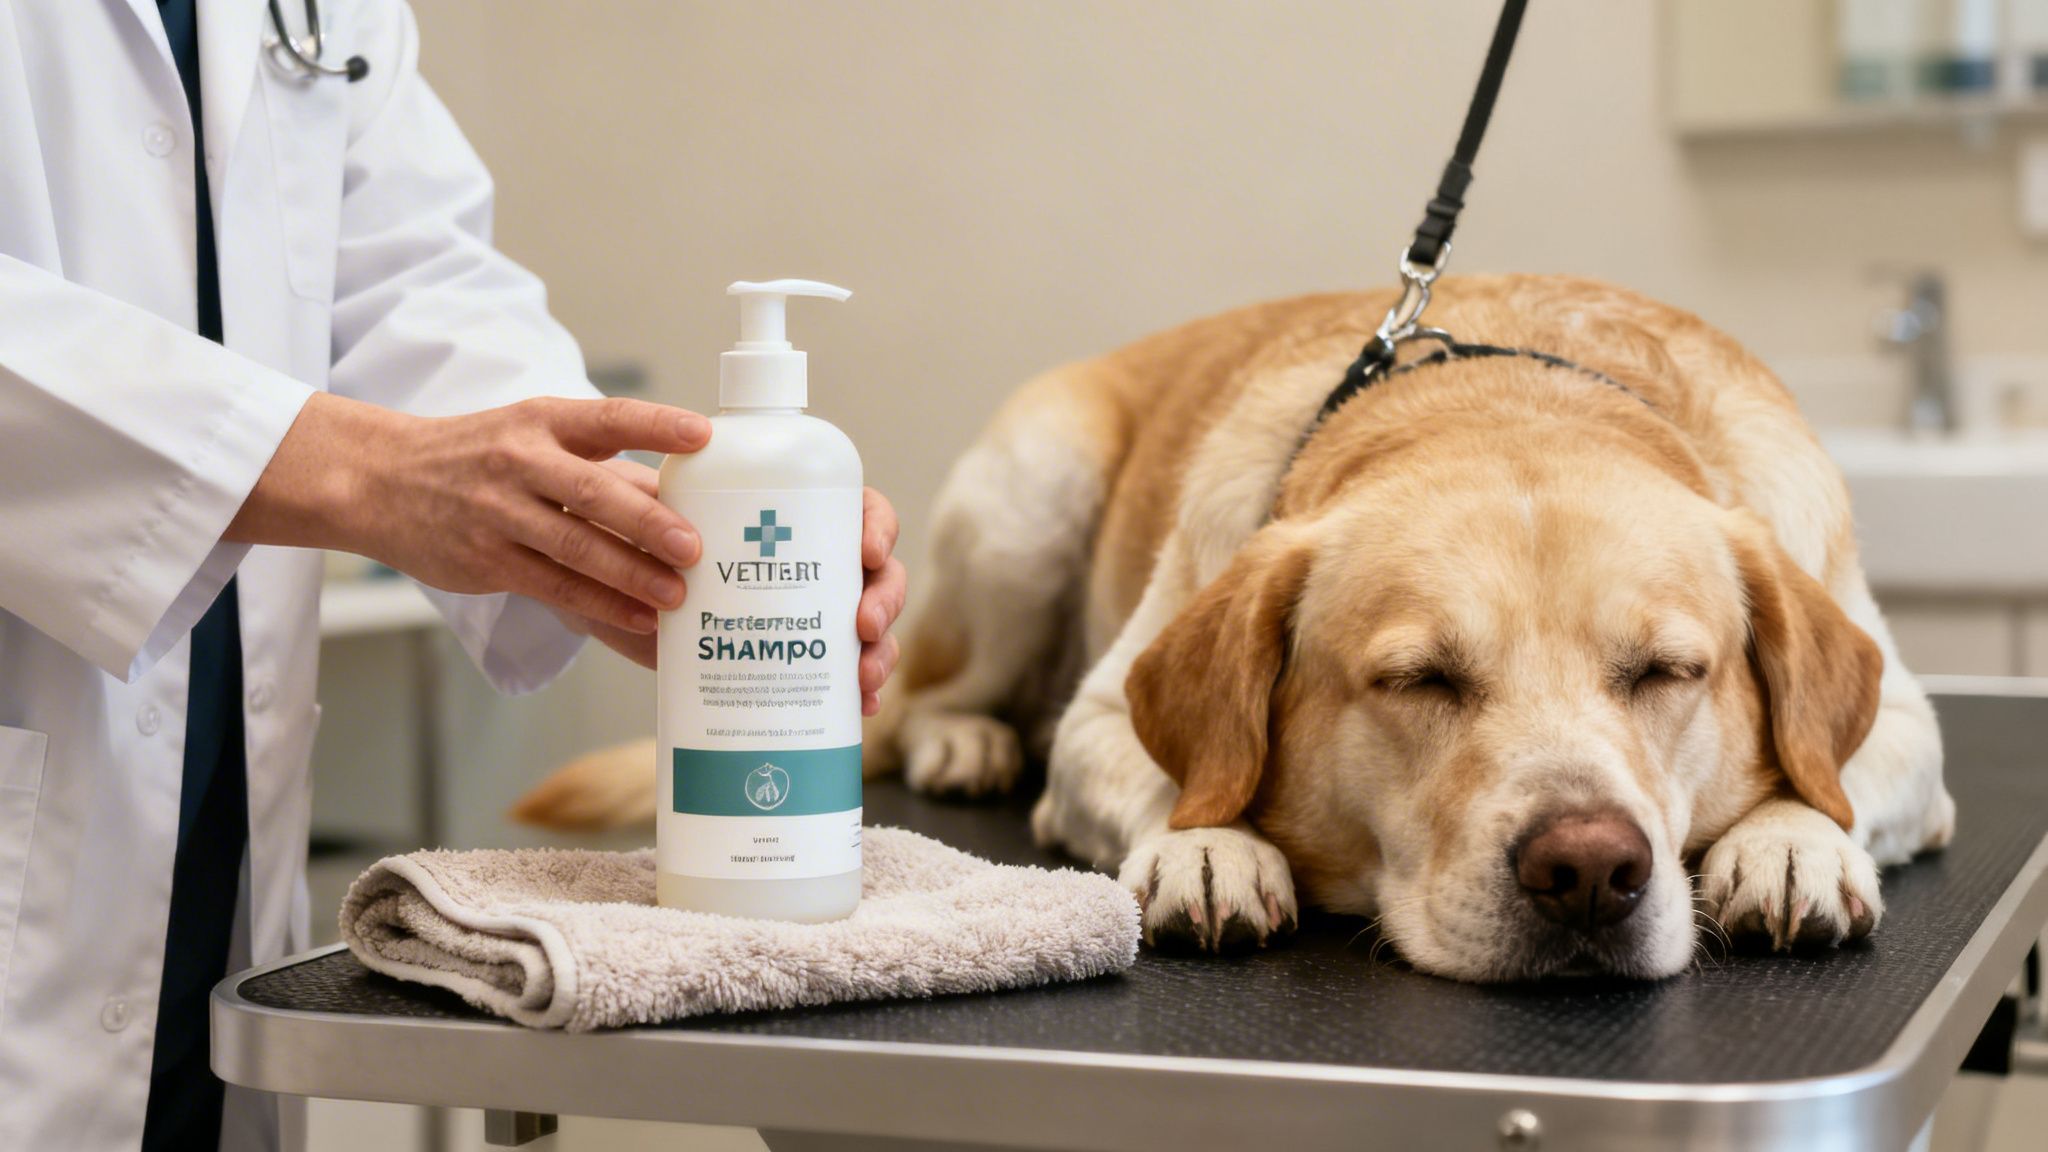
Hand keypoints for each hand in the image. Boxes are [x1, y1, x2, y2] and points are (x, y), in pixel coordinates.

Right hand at [230, 392, 705, 632]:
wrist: (377, 479)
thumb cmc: (476, 456)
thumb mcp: (528, 433)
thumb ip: (594, 457)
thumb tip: (676, 489)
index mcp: (541, 420)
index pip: (607, 417)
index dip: (656, 425)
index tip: (703, 435)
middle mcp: (520, 462)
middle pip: (594, 493)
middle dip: (649, 522)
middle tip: (695, 547)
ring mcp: (499, 513)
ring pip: (575, 548)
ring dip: (631, 575)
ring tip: (678, 595)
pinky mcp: (485, 559)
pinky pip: (553, 586)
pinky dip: (600, 603)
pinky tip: (637, 615)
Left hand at [558, 484, 907, 708]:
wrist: (620, 590)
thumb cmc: (646, 540)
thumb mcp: (655, 515)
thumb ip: (666, 517)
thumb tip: (669, 543)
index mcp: (799, 514)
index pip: (860, 509)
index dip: (877, 528)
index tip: (867, 552)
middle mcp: (817, 562)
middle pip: (880, 574)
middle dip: (884, 601)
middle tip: (862, 627)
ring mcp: (813, 612)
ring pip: (871, 628)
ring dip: (881, 653)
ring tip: (862, 680)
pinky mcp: (797, 658)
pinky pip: (844, 675)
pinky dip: (860, 692)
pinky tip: (860, 708)